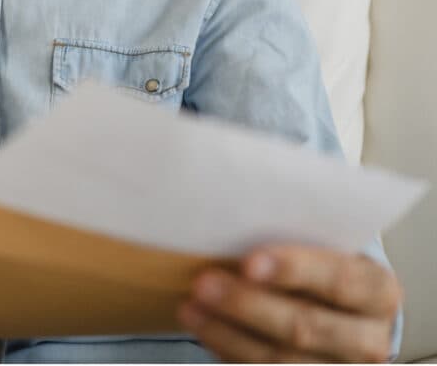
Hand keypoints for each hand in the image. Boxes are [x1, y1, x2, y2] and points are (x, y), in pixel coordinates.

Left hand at [178, 244, 400, 362]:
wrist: (341, 311)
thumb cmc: (320, 264)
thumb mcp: (322, 244)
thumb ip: (292, 234)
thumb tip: (231, 216)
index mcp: (378, 291)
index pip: (339, 280)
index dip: (293, 271)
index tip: (247, 263)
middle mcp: (371, 340)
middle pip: (305, 326)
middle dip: (247, 305)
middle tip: (201, 283)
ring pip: (282, 361)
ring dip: (229, 335)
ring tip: (190, 309)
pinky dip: (231, 354)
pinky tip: (205, 332)